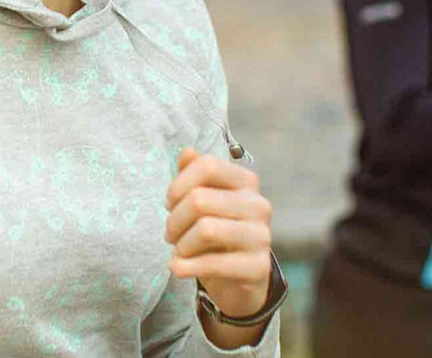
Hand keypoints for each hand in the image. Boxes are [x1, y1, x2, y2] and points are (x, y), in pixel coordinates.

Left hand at [164, 148, 272, 318]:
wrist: (237, 279)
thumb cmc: (215, 231)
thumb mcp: (203, 199)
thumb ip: (194, 174)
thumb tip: (187, 152)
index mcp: (246, 182)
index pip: (207, 166)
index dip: (179, 184)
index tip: (169, 203)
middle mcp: (258, 205)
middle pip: (199, 200)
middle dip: (174, 220)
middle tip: (170, 234)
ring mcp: (261, 236)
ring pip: (205, 229)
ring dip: (181, 244)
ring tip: (178, 251)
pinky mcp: (258, 267)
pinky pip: (213, 263)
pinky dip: (186, 266)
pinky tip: (177, 267)